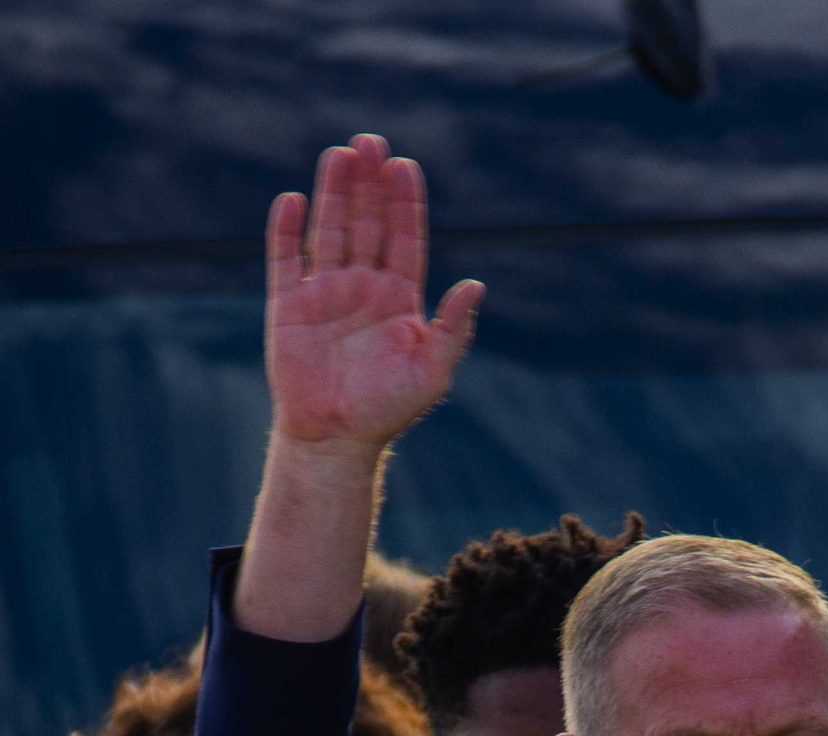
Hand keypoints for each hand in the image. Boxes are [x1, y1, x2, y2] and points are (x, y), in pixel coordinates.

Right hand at [266, 134, 480, 454]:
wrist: (337, 437)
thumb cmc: (389, 408)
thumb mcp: (433, 370)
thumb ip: (454, 327)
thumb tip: (477, 285)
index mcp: (399, 300)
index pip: (404, 240)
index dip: (405, 204)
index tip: (407, 166)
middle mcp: (362, 288)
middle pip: (367, 223)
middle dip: (371, 183)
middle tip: (373, 141)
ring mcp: (324, 291)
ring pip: (330, 228)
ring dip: (335, 191)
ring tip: (342, 154)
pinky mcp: (289, 303)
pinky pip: (285, 257)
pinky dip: (287, 229)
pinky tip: (295, 200)